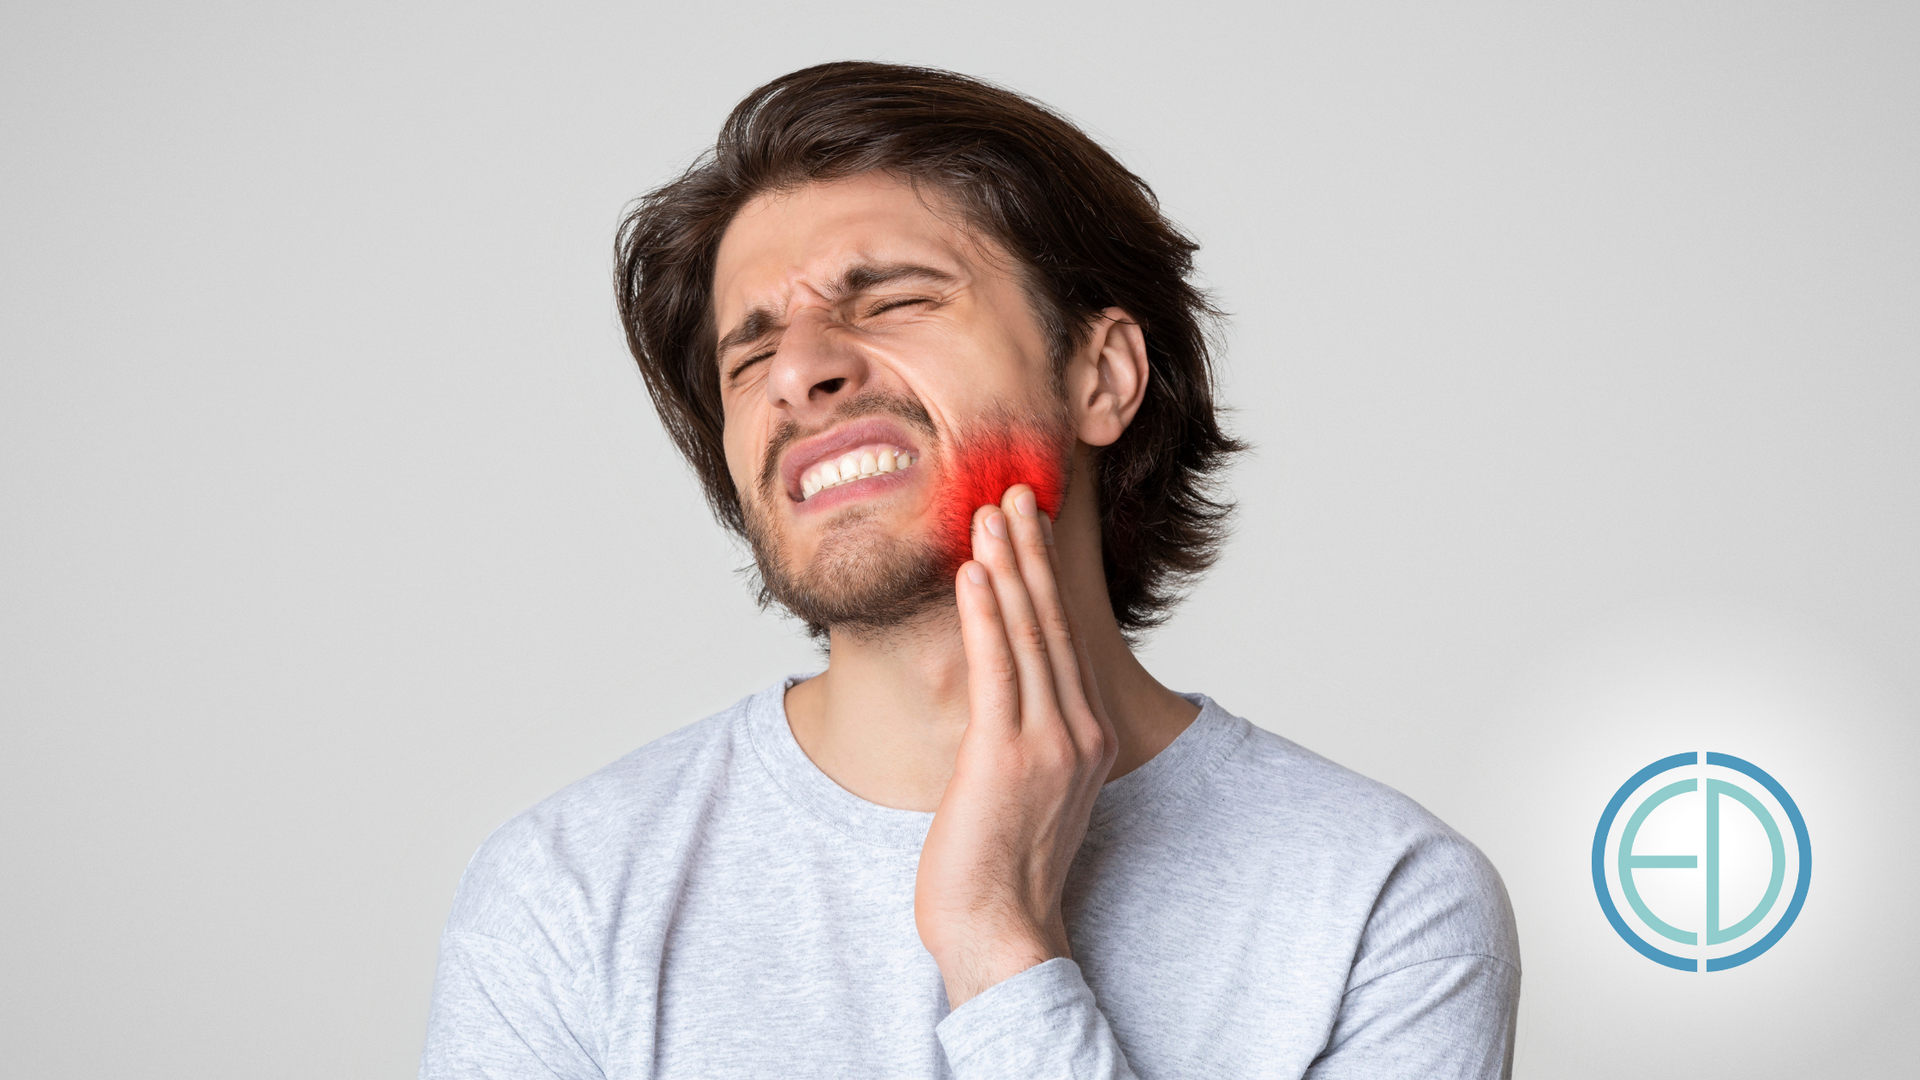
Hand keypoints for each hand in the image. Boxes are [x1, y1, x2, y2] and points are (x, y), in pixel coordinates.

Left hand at [914, 484, 1119, 1008]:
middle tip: (1013, 493)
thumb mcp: (1025, 795)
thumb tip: (999, 707)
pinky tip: (972, 572)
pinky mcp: (1006, 757)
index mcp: (1085, 739)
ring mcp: (1047, 744)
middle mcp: (1077, 733)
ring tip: (991, 512)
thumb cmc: (1001, 874)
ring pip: (1028, 636)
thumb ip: (1023, 743)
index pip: (1064, 640)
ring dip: (1008, 567)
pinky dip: (985, 614)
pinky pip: (996, 669)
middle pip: (1053, 624)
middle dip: (1031, 554)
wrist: (1001, 936)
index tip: (1028, 529)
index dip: (1045, 579)